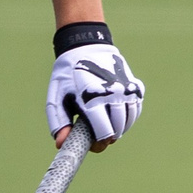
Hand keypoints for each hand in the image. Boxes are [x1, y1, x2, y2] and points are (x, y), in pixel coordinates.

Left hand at [45, 30, 142, 149]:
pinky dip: (128, 117)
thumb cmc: (68, 76)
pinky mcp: (136, 86)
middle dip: (108, 138)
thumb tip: (61, 144)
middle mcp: (113, 93)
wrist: (85, 47)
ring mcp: (127, 89)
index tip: (92, 144)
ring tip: (106, 124)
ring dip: (119, 128)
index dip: (98, 145)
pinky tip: (116, 114)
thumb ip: (58, 123)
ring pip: (129, 121)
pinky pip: (136, 110)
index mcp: (92, 97)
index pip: (104, 133)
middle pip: (118, 130)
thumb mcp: (56, 98)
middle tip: (97, 135)